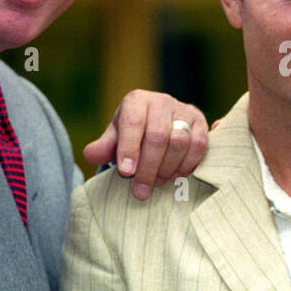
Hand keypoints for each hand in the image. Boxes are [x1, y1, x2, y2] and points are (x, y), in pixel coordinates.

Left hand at [83, 91, 208, 199]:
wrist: (158, 122)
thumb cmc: (133, 132)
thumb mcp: (115, 137)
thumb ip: (104, 147)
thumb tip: (90, 155)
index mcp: (137, 100)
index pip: (133, 123)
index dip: (129, 149)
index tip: (125, 172)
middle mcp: (161, 101)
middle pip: (157, 136)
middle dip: (148, 167)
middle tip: (141, 190)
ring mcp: (184, 110)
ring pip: (180, 141)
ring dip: (168, 168)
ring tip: (158, 183)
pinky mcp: (200, 122)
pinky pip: (199, 145)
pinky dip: (188, 164)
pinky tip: (176, 176)